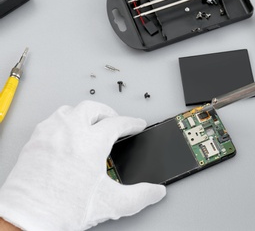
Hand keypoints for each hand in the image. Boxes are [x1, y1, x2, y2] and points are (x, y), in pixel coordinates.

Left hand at [0, 101, 165, 230]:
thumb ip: (140, 196)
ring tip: (91, 124)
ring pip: (70, 110)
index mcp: (91, 143)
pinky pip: (52, 120)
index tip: (137, 125)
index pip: (118, 123)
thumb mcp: (111, 204)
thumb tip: (155, 192)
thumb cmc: (61, 209)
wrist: (27, 218)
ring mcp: (50, 134)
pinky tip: (67, 133)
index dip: (132, 123)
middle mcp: (70, 132)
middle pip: (93, 108)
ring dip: (84, 114)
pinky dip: (64, 122)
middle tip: (116, 121)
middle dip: (109, 112)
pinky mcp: (35, 141)